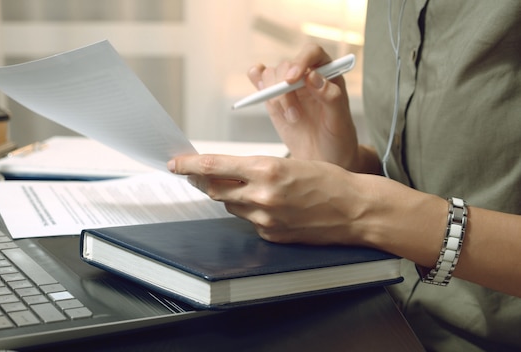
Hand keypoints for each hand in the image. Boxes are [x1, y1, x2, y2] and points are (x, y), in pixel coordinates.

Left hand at [168, 154, 372, 245]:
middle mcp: (262, 196)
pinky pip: (249, 222)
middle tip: (196, 173)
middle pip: (215, 188)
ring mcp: (266, 219)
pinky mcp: (272, 235)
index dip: (189, 165)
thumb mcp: (290, 162)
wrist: (356, 209)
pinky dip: (250, 212)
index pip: (214, 166)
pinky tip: (269, 206)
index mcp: (267, 169)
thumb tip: (226, 172)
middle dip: (202, 180)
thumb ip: (255, 169)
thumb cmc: (329, 180)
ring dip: (230, 195)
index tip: (174, 162)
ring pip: (230, 205)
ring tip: (249, 187)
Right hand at [249, 43, 358, 169]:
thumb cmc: (338, 139)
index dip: (300, 61)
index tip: (293, 79)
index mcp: (328, 74)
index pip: (312, 53)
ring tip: (291, 118)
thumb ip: (330, 97)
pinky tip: (258, 89)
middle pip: (287, 66)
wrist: (324, 159)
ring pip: (272, 76)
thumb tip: (313, 76)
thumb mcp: (340, 121)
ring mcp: (289, 89)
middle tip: (293, 114)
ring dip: (274, 95)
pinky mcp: (275, 101)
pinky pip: (261, 83)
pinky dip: (256, 81)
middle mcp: (307, 76)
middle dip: (284, 88)